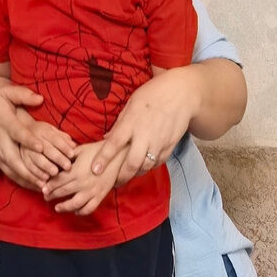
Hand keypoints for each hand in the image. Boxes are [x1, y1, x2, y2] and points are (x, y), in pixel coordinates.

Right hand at [0, 85, 74, 189]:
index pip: (17, 133)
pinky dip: (25, 183)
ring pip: (14, 170)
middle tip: (51, 174)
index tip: (41, 147)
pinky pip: (12, 175)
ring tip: (47, 186)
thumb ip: (22, 94)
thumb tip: (40, 98)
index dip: (28, 140)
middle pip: (15, 158)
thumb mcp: (3, 94)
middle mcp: (1, 141)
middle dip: (32, 168)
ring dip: (30, 179)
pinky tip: (38, 188)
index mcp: (4, 123)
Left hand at [43, 142, 126, 214]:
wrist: (118, 156)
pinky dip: (82, 212)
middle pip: (63, 192)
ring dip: (65, 207)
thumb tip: (55, 159)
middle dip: (52, 196)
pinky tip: (76, 211)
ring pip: (75, 204)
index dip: (49, 186)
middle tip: (46, 197)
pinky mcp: (100, 195)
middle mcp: (82, 183)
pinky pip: (90, 208)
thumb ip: (67, 156)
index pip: (58, 181)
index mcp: (76, 171)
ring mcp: (92, 191)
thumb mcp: (80, 150)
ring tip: (57, 208)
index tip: (42, 189)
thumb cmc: (98, 150)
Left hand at [89, 68, 199, 185]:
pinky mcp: (170, 146)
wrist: (181, 94)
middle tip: (113, 182)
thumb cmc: (152, 95)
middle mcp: (144, 135)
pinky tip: (142, 167)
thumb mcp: (131, 105)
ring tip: (126, 176)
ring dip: (135, 174)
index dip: (103, 159)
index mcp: (131, 123)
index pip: (114, 144)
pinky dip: (149, 167)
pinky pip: (157, 163)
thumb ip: (119, 124)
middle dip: (121, 176)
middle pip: (132, 163)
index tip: (94, 170)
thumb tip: (106, 138)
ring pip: (145, 167)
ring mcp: (159, 142)